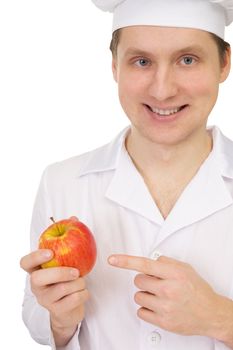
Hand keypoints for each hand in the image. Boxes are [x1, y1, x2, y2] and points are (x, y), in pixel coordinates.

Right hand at [20, 249, 88, 345]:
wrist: (69, 310)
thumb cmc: (67, 281)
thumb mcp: (64, 266)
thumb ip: (64, 253)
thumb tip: (76, 229)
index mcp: (36, 271)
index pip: (25, 263)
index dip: (35, 257)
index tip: (50, 253)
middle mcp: (37, 286)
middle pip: (38, 278)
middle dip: (59, 273)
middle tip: (76, 272)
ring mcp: (45, 300)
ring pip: (61, 289)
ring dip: (78, 283)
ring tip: (82, 282)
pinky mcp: (56, 311)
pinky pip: (73, 300)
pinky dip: (83, 293)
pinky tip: (83, 292)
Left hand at [108, 254, 224, 337]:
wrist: (210, 313)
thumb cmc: (197, 290)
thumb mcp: (185, 268)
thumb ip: (166, 262)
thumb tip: (151, 261)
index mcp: (174, 273)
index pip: (144, 264)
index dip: (126, 261)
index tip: (113, 259)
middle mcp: (169, 289)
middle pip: (138, 281)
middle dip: (145, 281)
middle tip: (157, 284)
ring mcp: (165, 307)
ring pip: (138, 296)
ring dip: (146, 295)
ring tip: (160, 296)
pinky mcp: (163, 322)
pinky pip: (141, 312)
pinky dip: (147, 309)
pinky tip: (159, 307)